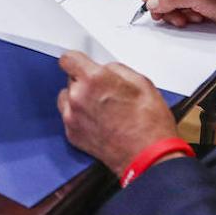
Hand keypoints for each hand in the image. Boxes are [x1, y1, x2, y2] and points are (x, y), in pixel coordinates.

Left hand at [57, 51, 179, 176]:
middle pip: (70, 79)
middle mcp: (78, 96)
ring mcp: (72, 117)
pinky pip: (69, 118)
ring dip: (78, 99)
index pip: (68, 59)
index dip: (76, 61)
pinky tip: (98, 122)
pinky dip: (79, 118)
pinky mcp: (72, 135)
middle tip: (103, 91)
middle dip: (84, 82)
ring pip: (67, 99)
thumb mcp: (141, 82)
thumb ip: (117, 70)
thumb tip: (106, 70)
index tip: (80, 64)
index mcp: (94, 79)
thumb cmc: (149, 122)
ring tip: (99, 108)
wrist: (148, 155)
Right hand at [140, 0, 215, 28]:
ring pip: (166, 1)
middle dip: (163, 3)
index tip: (148, 1)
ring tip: (187, 18)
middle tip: (165, 16)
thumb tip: (152, 2)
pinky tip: (195, 18)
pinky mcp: (191, 0)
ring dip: (173, 12)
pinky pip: (176, 9)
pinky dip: (181, 16)